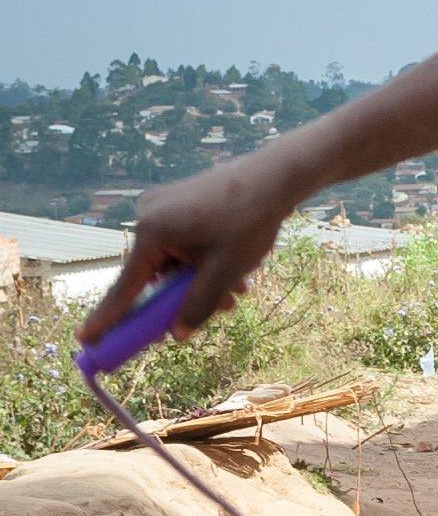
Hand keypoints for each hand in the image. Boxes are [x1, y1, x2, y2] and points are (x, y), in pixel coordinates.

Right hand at [78, 154, 295, 348]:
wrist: (274, 176)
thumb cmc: (250, 220)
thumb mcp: (225, 271)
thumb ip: (198, 306)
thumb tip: (177, 336)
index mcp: (152, 232)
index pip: (126, 287)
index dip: (108, 318)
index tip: (86, 339)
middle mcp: (148, 216)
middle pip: (156, 276)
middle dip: (187, 296)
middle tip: (225, 307)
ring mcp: (162, 207)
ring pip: (173, 262)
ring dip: (202, 280)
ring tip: (240, 285)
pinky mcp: (176, 204)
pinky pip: (181, 244)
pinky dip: (203, 261)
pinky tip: (235, 267)